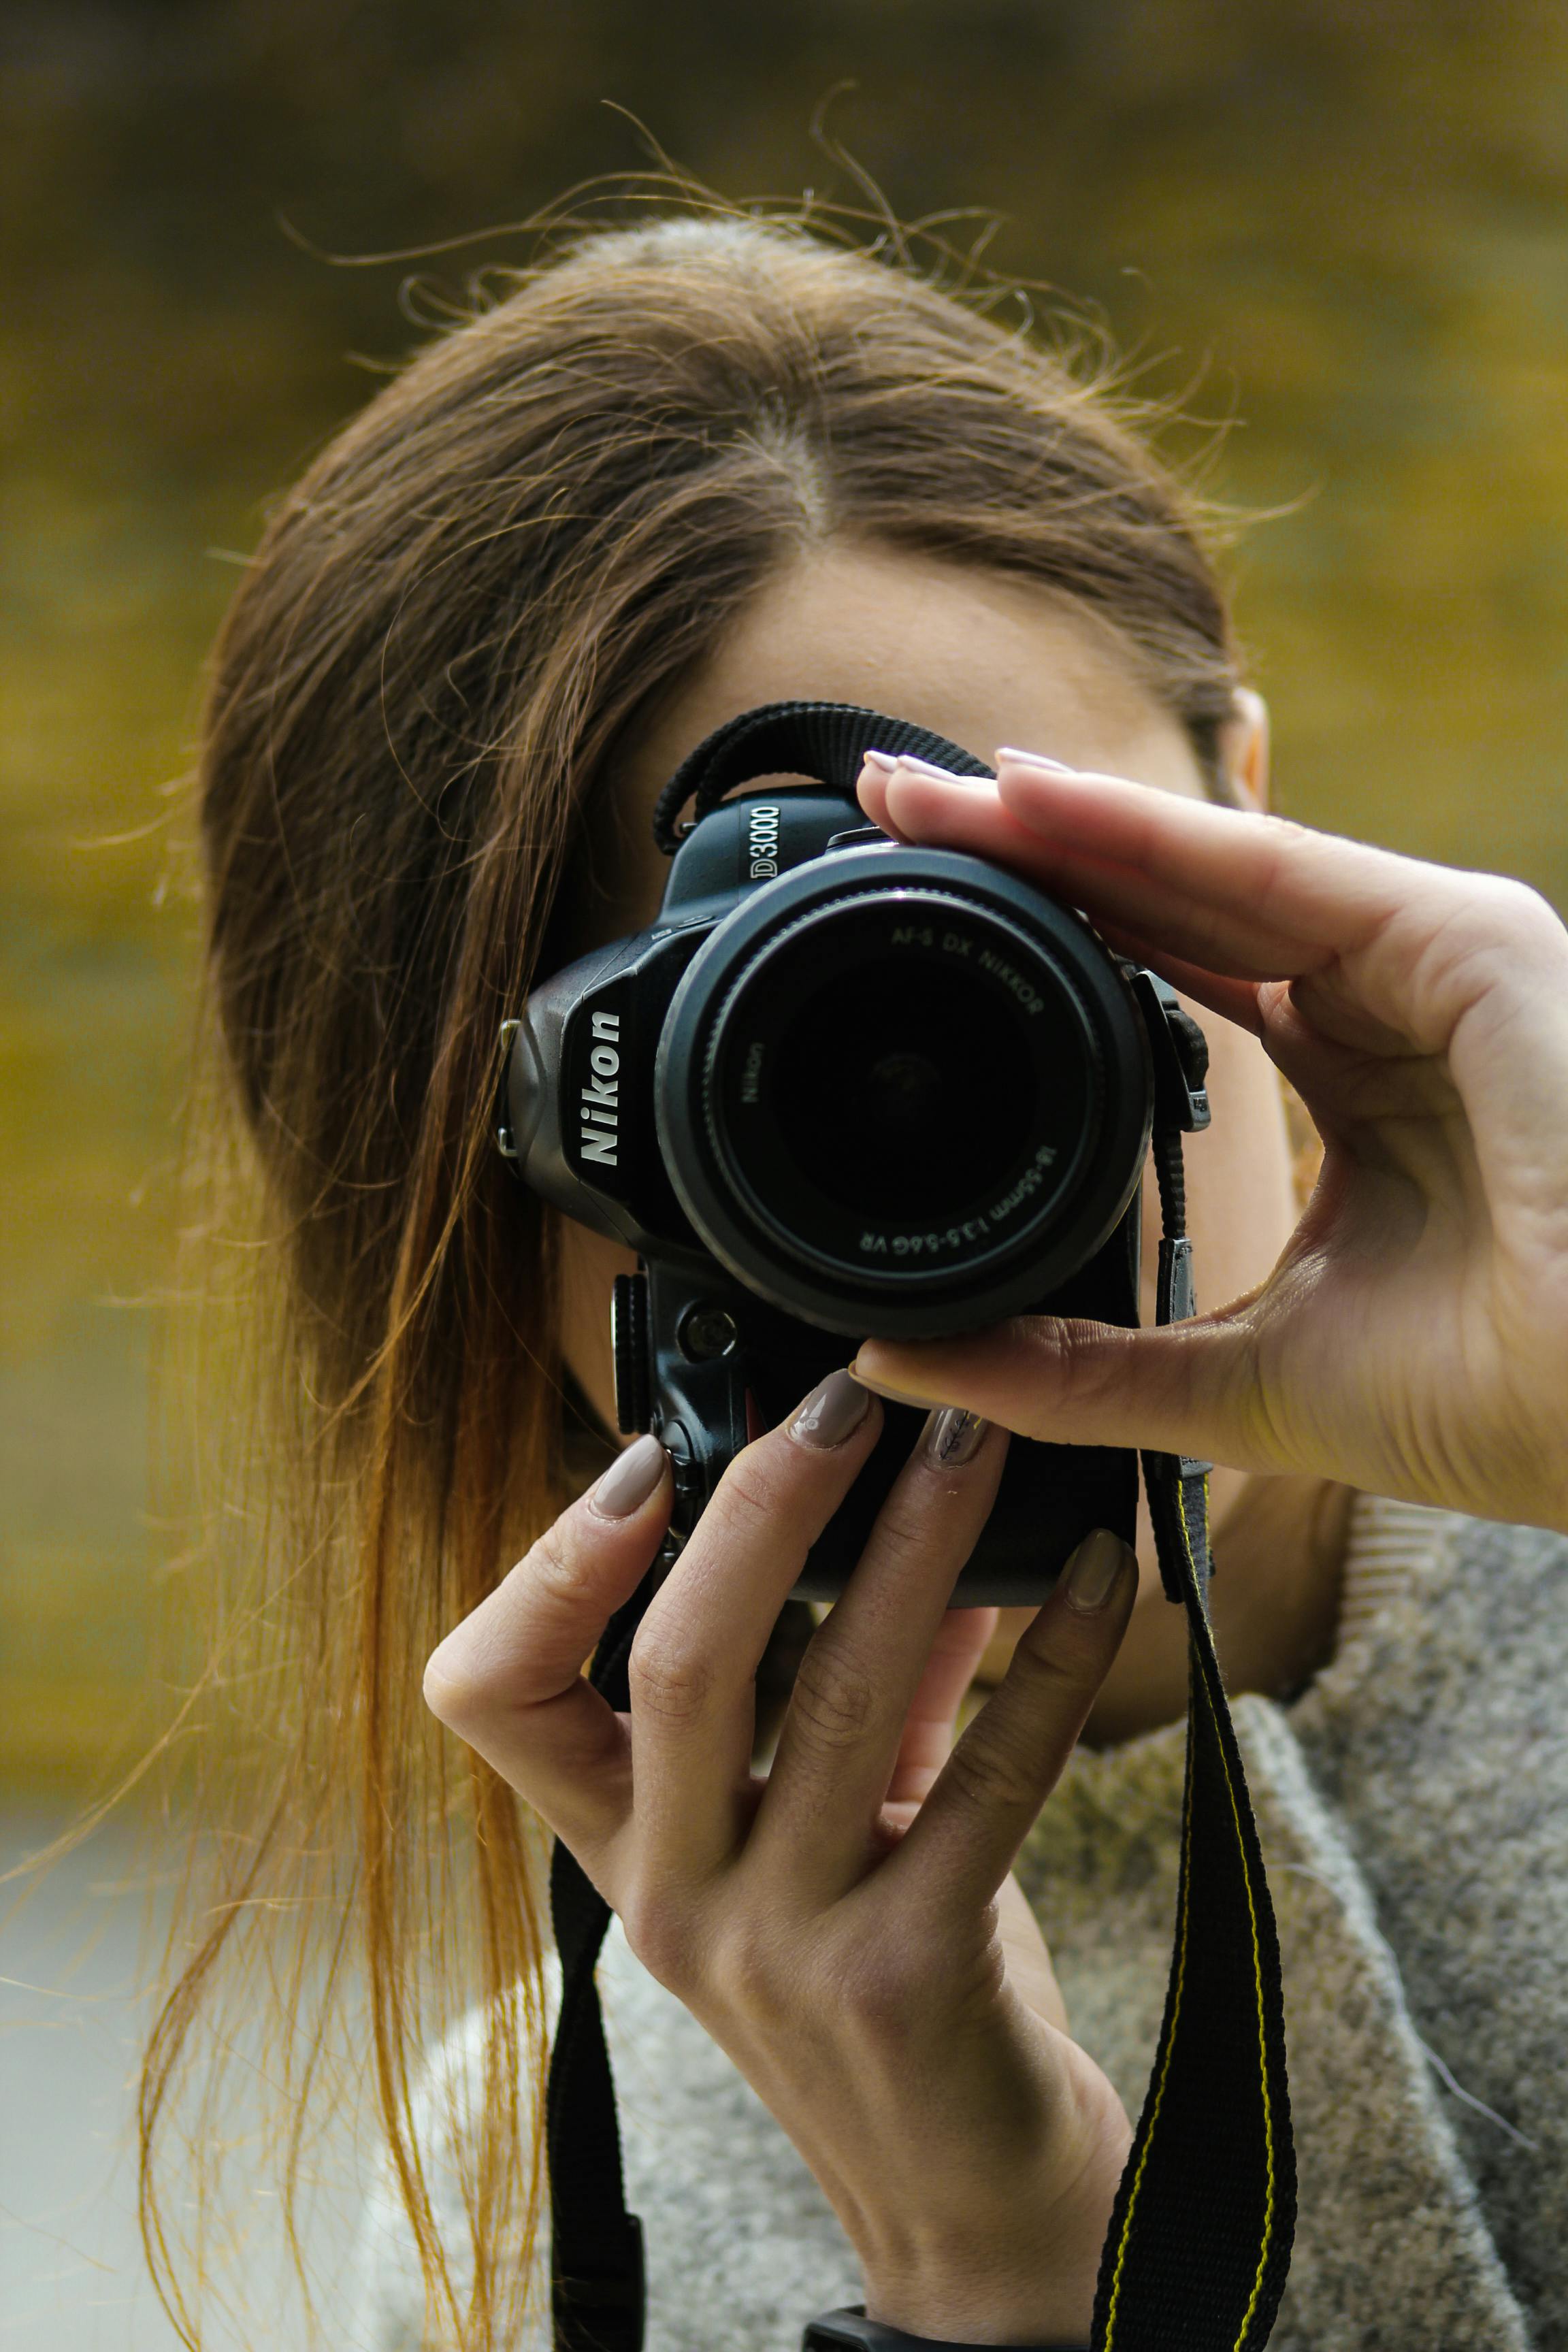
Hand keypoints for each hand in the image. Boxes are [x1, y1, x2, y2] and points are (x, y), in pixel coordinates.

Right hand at [423, 1377, 1138, 2342]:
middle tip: (843, 1400)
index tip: (645, 1460)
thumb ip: (843, 1690)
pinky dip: (1049, 1662)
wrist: (966, 2203)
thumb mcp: (821, 1841)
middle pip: (677, 1660)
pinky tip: (1102, 1580)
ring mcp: (784, 1946)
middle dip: (763, 1505)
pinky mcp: (911, 1977)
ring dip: (922, 1545)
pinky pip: (986, 1779)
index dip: (551, 1566)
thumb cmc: (884, 1988)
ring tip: (977, 1443)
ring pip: (838, 1696)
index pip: (493, 1696)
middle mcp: (677, 1902)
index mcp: (624, 1853)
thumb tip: (906, 1510)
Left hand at [856, 750, 1567, 1536]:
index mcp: (1356, 1079)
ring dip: (1058, 820)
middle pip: (1172, 902)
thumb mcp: (1242, 1382)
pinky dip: (1149, 830)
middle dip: (1024, 854)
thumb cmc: (1500, 1403)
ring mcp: (1434, 961)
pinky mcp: (1471, 943)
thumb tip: (904, 1362)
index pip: (1172, 980)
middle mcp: (1391, 1001)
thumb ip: (1077, 1369)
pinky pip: (1275, 872)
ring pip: (1209, 865)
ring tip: (919, 789)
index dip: (1047, 937)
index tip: (912, 915)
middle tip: (883, 808)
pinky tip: (1032, 803)